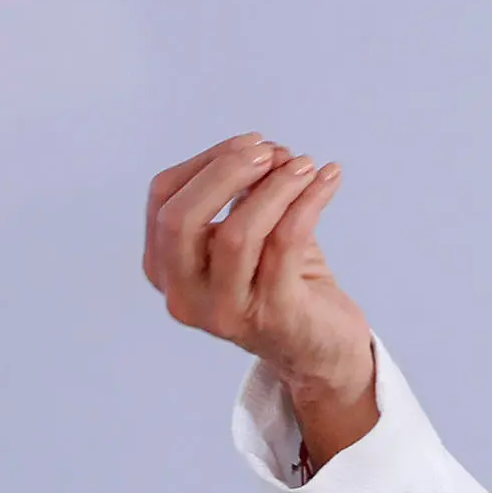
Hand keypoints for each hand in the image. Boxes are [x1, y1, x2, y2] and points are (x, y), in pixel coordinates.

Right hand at [143, 133, 373, 410]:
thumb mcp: (252, 234)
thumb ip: (247, 193)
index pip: (163, 199)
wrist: (320, 349)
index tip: (252, 143)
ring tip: (306, 165)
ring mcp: (224, 311)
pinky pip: (286, 244)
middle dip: (225, 172)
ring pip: (237, 233)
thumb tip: (264, 149)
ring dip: (275, 186)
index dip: (207, 161)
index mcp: (166, 269)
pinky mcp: (272, 315)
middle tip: (271, 151)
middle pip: (180, 220)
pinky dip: (309, 201)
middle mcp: (184, 295)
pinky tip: (328, 180)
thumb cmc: (283, 283)